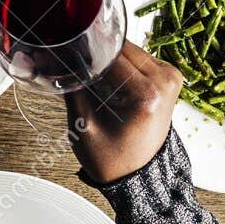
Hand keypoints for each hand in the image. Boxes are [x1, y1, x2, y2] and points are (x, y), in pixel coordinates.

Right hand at [64, 43, 182, 184]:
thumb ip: (71, 88)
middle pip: (122, 48)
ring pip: (130, 49)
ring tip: (95, 83)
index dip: (85, 53)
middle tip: (78, 71)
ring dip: (109, 60)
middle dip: (97, 55)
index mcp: (148, 94)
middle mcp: (166, 82)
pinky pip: (139, 57)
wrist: (137, 175)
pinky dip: (121, 65)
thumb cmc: (113, 158)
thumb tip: (54, 58)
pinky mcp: (169, 77)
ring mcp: (171, 78)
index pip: (111, 55)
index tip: (68, 55)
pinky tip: (110, 83)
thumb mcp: (85, 126)